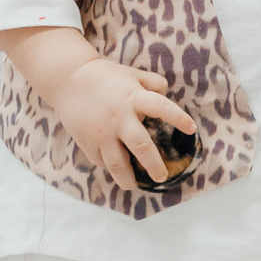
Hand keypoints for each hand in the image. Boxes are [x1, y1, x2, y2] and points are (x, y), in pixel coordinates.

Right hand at [0, 28, 195, 191]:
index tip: (192, 129)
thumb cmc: (106, 76)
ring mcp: (102, 132)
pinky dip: (110, 167)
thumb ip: (152, 82)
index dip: (178, 118)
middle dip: (154, 165)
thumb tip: (167, 93)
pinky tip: (116, 170)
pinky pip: (102, 160)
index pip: (161, 107)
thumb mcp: (131, 74)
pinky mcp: (87, 141)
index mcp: (133, 97)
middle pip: (141, 146)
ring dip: (127, 178)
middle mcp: (119, 117)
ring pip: (117, 163)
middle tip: (162, 176)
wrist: (68, 80)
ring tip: (134, 186)